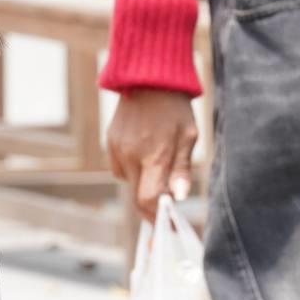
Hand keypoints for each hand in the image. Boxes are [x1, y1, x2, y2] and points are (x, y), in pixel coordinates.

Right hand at [105, 88, 197, 220]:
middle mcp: (130, 154)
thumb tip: (179, 196)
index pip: (147, 200)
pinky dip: (131, 170)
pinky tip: (143, 154)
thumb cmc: (174, 107)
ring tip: (156, 168)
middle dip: (151, 206)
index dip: (157, 217)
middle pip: (136, 196)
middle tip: (166, 207)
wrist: (148, 77)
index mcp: (153, 155)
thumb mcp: (188, 136)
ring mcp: (117, 147)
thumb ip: (182, 169)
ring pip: (127, 182)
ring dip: (141, 184)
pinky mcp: (110, 141)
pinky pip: (119, 167)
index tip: (168, 222)